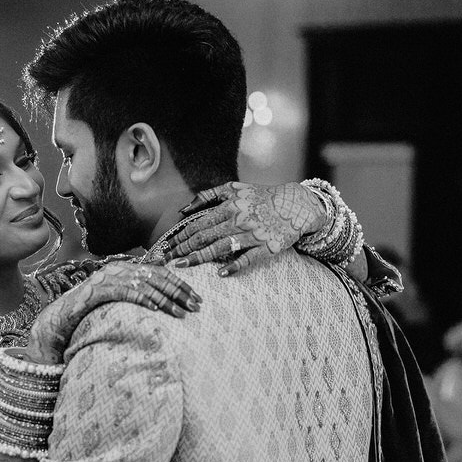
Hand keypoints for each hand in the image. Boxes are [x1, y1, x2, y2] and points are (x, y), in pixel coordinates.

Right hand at [26, 262, 199, 363]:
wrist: (63, 315)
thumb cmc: (94, 308)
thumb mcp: (120, 295)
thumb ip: (138, 289)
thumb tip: (163, 289)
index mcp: (127, 267)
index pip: (160, 272)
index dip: (180, 284)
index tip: (196, 297)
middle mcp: (119, 268)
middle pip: (156, 277)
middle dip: (179, 292)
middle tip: (196, 306)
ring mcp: (108, 278)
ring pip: (144, 285)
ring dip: (166, 299)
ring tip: (181, 313)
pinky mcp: (98, 290)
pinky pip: (124, 292)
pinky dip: (141, 299)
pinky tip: (155, 308)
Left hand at [163, 181, 327, 275]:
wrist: (297, 204)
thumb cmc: (262, 197)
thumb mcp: (235, 188)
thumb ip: (208, 196)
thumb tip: (183, 210)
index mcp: (229, 206)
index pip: (197, 224)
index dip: (179, 236)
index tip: (165, 247)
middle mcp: (239, 219)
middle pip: (204, 237)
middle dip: (181, 249)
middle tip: (164, 260)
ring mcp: (253, 234)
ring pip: (221, 247)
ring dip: (199, 258)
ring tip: (182, 266)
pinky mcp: (268, 246)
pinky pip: (249, 258)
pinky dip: (235, 265)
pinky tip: (221, 273)